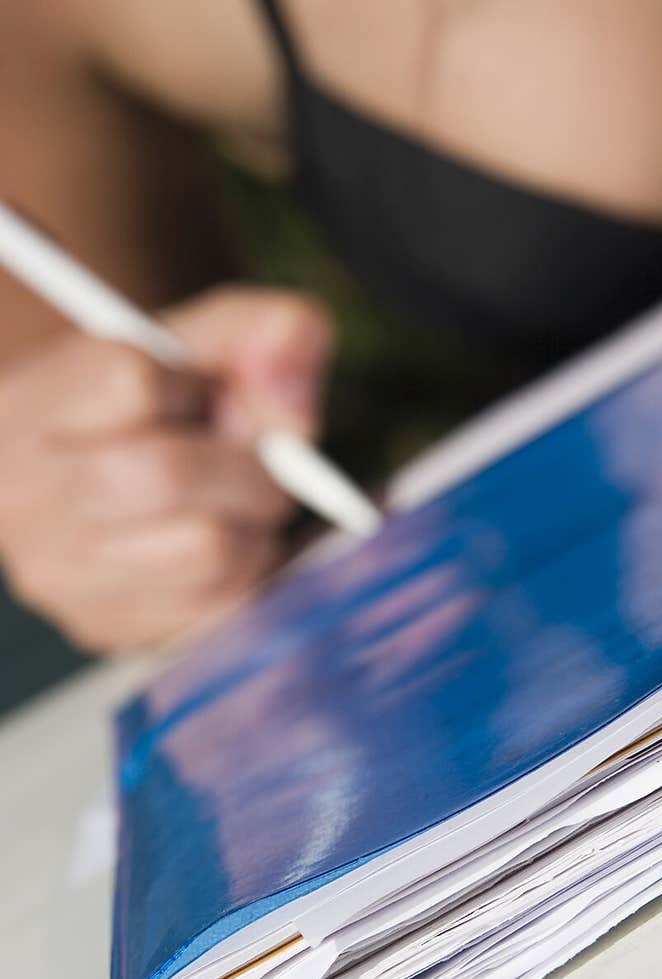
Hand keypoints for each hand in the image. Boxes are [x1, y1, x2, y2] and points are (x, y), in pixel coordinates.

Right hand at [0, 285, 333, 649]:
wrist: (94, 487)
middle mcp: (24, 494)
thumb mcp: (192, 347)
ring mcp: (59, 572)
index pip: (132, 379)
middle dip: (248, 467)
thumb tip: (299, 384)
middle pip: (170, 473)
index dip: (194, 384)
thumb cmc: (149, 412)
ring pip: (206, 549)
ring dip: (254, 526)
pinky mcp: (104, 628)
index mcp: (30, 404)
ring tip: (237, 508)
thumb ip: (257, 334)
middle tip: (260, 466)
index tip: (196, 394)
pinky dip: (246, 573)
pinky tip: (222, 549)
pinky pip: (219, 605)